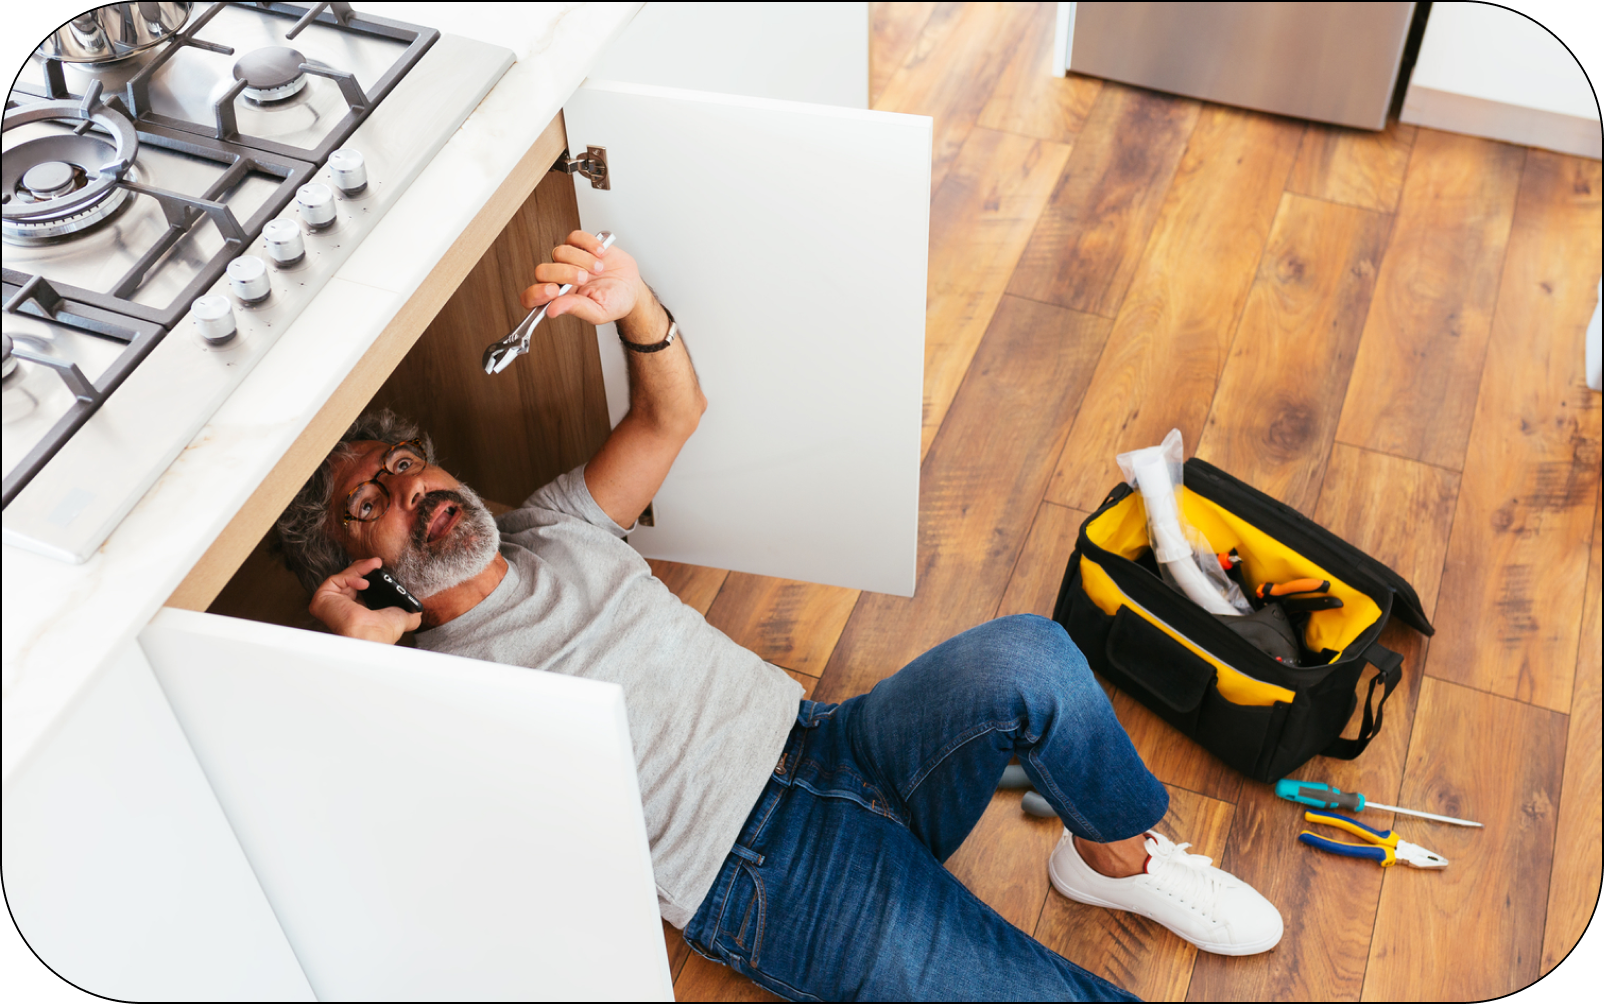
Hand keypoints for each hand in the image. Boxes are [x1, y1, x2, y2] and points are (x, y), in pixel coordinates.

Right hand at [309, 556, 422, 643]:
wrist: (371, 636)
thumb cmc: (383, 631)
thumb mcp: (402, 618)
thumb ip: (409, 613)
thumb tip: (418, 610)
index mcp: (355, 612)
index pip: (360, 589)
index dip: (371, 577)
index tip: (381, 568)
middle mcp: (340, 608)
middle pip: (351, 580)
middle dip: (365, 569)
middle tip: (378, 562)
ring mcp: (330, 603)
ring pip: (344, 577)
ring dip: (361, 568)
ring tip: (376, 563)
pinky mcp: (323, 598)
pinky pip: (336, 579)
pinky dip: (352, 575)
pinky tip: (365, 581)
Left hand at [519, 232, 662, 336]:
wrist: (632, 287)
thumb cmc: (614, 302)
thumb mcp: (599, 312)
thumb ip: (576, 309)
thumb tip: (552, 310)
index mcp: (558, 299)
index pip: (531, 297)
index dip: (535, 294)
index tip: (552, 291)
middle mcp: (558, 278)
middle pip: (542, 270)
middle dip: (563, 273)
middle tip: (584, 278)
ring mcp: (569, 260)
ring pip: (559, 252)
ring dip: (581, 260)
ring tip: (598, 269)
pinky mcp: (581, 244)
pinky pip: (575, 237)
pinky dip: (589, 243)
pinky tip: (600, 253)